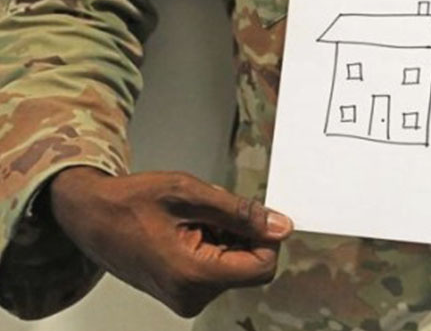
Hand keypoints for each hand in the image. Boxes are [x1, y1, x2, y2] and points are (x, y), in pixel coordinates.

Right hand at [49, 167, 292, 316]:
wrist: (88, 217)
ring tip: (193, 220)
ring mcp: (186, 299)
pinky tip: (189, 231)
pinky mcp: (183, 296)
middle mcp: (191, 296)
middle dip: (241, 235)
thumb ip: (240, 212)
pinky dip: (214, 247)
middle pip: (250, 266)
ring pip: (235, 267)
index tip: (250, 214)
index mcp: (194, 274)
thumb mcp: (190, 193)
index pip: (263, 266)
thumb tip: (280, 227)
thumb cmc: (130, 202)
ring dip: (226, 238)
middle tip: (209, 212)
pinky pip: (218, 271)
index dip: (265, 237)